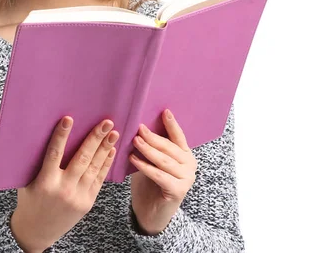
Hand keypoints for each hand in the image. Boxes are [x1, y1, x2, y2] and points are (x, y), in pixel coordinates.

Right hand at [10, 116, 119, 251]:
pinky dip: (105, 164)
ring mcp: (78, 197)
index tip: (68, 119)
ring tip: (113, 133)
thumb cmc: (30, 200)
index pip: (54, 154)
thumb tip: (47, 135)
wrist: (37, 232)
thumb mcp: (28, 182)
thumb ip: (39, 163)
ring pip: (94, 168)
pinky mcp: (87, 203)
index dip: (61, 136)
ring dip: (105, 148)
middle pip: (82, 159)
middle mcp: (63, 189)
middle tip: (106, 123)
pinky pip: (98, 180)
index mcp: (45, 182)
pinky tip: (110, 151)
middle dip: (95, 139)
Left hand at [129, 109, 197, 235]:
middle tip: (139, 128)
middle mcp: (190, 165)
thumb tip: (137, 128)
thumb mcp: (150, 160)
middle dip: (153, 137)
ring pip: (164, 161)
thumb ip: (150, 147)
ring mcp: (186, 179)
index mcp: (185, 154)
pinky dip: (146, 167)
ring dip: (148, 150)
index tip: (164, 111)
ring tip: (135, 141)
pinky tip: (133, 160)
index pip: (178, 136)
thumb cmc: (149, 182)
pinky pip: (160, 175)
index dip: (171, 124)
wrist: (151, 212)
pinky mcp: (178, 191)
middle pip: (169, 147)